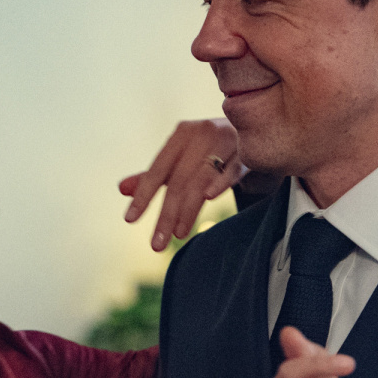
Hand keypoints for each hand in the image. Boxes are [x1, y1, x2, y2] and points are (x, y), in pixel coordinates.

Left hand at [119, 118, 245, 250]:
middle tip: (157, 244)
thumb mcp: (182, 159)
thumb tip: (122, 189)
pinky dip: (220, 183)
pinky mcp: (248, 153)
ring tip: (178, 234)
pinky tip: (209, 198)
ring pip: (202, 179)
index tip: (129, 220)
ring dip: (189, 208)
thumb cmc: (212, 149)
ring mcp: (226, 141)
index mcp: (182, 134)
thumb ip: (154, 175)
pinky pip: (232, 171)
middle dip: (166, 214)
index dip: (143, 195)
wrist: (255, 132)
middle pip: (178, 179)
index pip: (157, 170)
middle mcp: (202, 133)